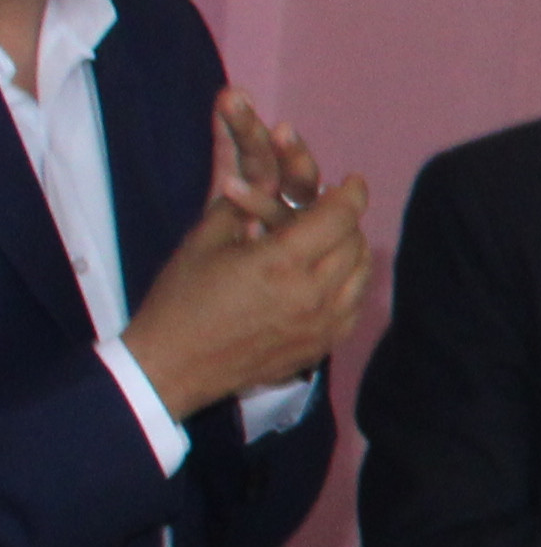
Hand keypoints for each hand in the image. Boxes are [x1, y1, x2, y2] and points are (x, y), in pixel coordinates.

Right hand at [118, 100, 367, 414]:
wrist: (172, 367)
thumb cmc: (181, 300)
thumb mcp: (205, 241)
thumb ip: (245, 206)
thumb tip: (273, 179)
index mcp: (282, 263)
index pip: (339, 217)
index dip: (351, 193)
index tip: (351, 180)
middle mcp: (314, 295)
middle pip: (355, 242)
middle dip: (345, 219)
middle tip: (328, 210)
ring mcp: (324, 326)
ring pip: (362, 274)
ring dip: (351, 250)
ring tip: (329, 238)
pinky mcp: (323, 347)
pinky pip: (353, 305)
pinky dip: (347, 283)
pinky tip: (324, 276)